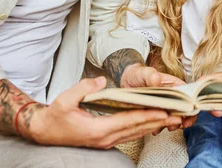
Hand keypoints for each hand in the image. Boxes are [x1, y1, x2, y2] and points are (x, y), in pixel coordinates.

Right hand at [26, 77, 182, 148]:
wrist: (44, 131)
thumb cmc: (55, 116)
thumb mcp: (65, 99)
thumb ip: (83, 89)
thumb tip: (100, 81)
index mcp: (98, 130)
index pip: (129, 121)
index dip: (148, 116)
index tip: (164, 111)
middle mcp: (106, 138)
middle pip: (137, 129)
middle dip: (158, 121)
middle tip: (177, 114)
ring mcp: (107, 141)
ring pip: (136, 132)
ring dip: (154, 125)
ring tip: (171, 118)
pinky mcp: (106, 139)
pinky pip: (130, 133)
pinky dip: (143, 127)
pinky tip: (153, 122)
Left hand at [120, 65, 199, 131]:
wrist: (127, 82)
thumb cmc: (138, 74)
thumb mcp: (142, 73)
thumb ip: (149, 75)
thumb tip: (156, 79)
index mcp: (175, 85)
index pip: (189, 95)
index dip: (191, 106)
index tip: (187, 115)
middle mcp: (173, 96)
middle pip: (184, 109)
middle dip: (181, 120)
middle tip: (173, 126)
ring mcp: (166, 106)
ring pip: (174, 117)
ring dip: (171, 124)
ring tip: (162, 128)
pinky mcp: (158, 113)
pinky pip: (163, 122)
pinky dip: (160, 127)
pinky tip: (154, 130)